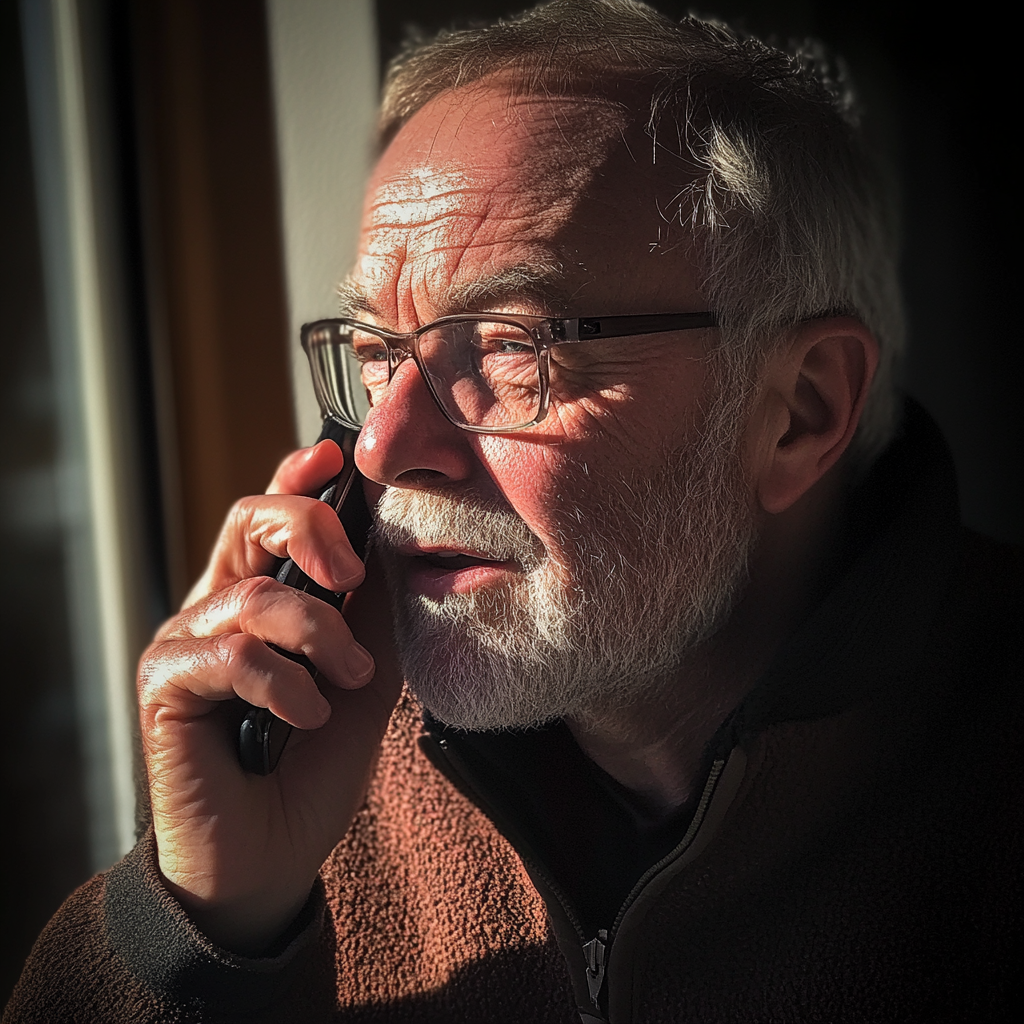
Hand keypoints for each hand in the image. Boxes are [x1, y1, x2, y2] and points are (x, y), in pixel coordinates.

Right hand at [138, 440, 401, 953]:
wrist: (273, 856)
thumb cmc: (314, 764)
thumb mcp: (362, 677)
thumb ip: (366, 614)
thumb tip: (384, 550)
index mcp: (259, 600)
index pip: (265, 518)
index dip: (294, 480)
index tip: (332, 457)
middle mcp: (213, 610)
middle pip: (246, 520)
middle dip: (310, 528)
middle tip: (352, 577)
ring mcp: (184, 646)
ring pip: (255, 594)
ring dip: (320, 635)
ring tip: (349, 679)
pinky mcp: (165, 688)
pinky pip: (234, 655)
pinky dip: (286, 682)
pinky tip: (306, 717)